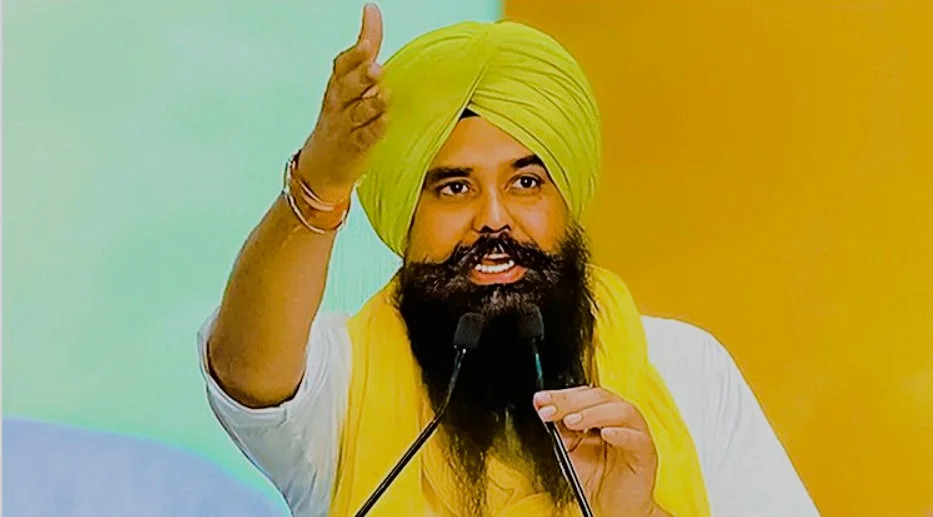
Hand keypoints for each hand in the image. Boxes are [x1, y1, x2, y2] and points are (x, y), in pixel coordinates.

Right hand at [297, 3, 388, 202]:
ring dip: (371, 104)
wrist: (323, 163)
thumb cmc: (343, 114)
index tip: (366, 45)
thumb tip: (372, 9)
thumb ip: (366, 46)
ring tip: (382, 96)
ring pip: (358, 112)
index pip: (342, 65)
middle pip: (349, 87)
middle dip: (361, 77)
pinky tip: (384, 122)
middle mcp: (339, 102)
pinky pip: (365, 137)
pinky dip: (375, 130)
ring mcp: (346, 125)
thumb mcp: (350, 78)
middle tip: (376, 69)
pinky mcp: (356, 147)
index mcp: (338, 83)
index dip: (354, 55)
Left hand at [533, 386, 669, 516]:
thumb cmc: (596, 478)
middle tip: (549, 410)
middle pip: (599, 397)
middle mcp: (619, 419)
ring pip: (621, 411)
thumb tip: (547, 412)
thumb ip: (561, 432)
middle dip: (570, 402)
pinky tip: (605, 434)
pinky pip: (637, 439)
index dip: (561, 395)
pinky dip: (621, 434)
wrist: (612, 508)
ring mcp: (635, 433)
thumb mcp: (570, 452)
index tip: (541, 400)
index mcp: (602, 414)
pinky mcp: (646, 453)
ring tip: (572, 421)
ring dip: (593, 413)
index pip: (582, 395)